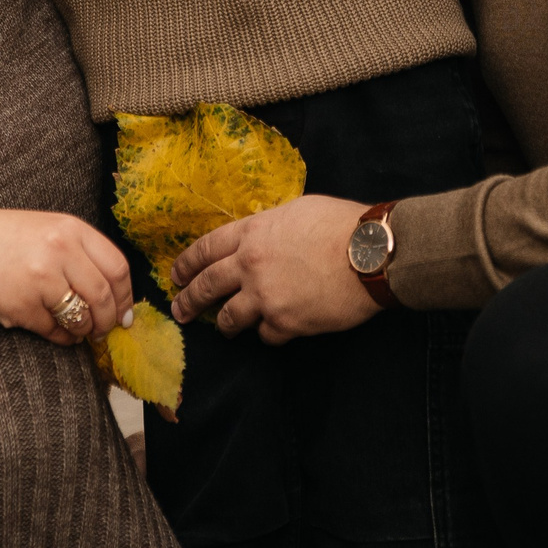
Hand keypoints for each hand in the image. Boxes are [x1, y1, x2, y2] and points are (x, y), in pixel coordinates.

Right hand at [0, 208, 133, 345]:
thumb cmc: (14, 241)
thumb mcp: (54, 231)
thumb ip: (85, 256)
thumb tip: (118, 299)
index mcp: (72, 229)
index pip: (117, 268)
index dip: (125, 297)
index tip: (125, 314)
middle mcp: (60, 250)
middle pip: (102, 297)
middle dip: (108, 321)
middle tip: (104, 330)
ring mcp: (40, 278)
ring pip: (81, 318)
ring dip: (84, 331)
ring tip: (79, 330)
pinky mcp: (22, 305)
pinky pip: (54, 331)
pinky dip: (61, 337)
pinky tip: (57, 331)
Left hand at [167, 195, 382, 343]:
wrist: (370, 254)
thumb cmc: (341, 224)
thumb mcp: (296, 211)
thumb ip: (270, 227)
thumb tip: (262, 237)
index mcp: (252, 233)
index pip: (206, 248)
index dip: (187, 263)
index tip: (177, 275)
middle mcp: (250, 266)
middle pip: (207, 286)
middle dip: (189, 300)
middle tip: (180, 310)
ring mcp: (265, 298)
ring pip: (229, 318)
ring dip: (224, 324)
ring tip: (224, 328)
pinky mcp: (285, 324)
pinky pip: (265, 336)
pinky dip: (268, 334)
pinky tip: (275, 331)